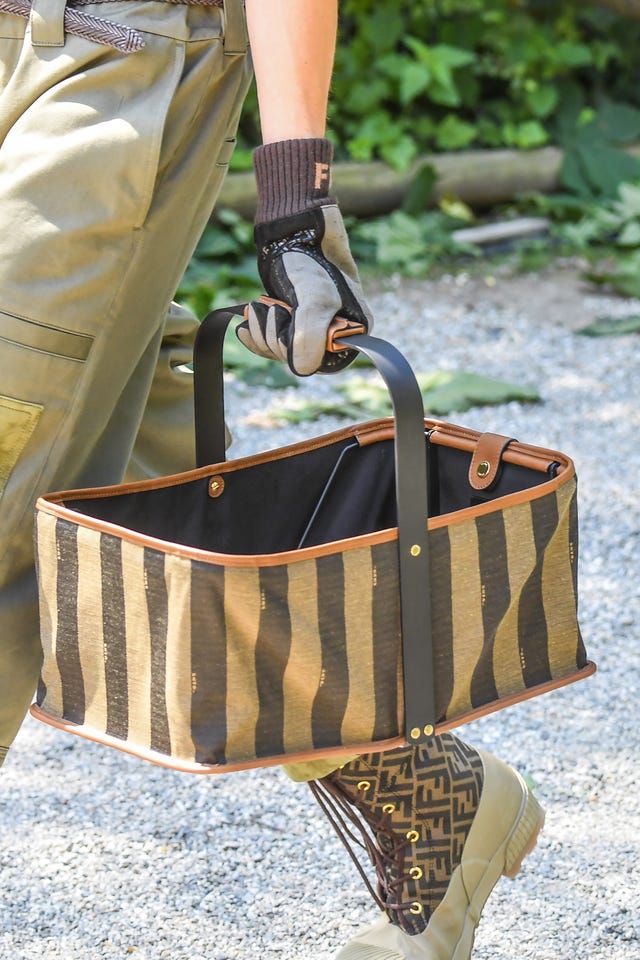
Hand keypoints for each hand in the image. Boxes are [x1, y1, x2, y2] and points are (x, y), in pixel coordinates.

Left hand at [237, 203, 372, 375]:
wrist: (294, 228)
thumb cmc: (311, 260)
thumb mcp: (315, 298)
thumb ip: (310, 334)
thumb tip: (302, 369)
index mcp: (354, 330)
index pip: (324, 362)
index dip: (299, 351)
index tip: (286, 325)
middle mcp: (337, 331)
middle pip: (300, 357)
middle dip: (276, 338)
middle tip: (270, 310)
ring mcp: (314, 324)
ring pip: (284, 350)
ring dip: (264, 333)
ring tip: (259, 308)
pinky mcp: (293, 317)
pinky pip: (273, 341)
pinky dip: (257, 334)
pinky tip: (246, 325)